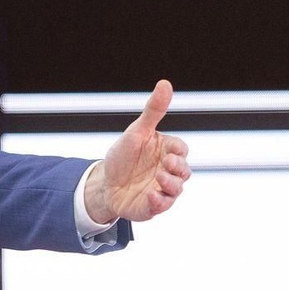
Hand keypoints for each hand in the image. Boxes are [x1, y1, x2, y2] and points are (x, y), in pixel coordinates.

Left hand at [85, 80, 190, 222]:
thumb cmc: (123, 156)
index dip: (178, 150)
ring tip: (158, 178)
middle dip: (178, 168)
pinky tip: (150, 195)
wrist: (104, 183)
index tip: (170, 150)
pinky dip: (159, 202)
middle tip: (165, 164)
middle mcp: (168, 171)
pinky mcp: (153, 206)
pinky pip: (163, 206)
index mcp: (166, 152)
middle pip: (185, 171)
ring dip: (171, 184)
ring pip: (177, 189)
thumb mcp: (137, 131)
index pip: (181, 149)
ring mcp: (162, 189)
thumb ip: (153, 111)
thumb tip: (165, 83)